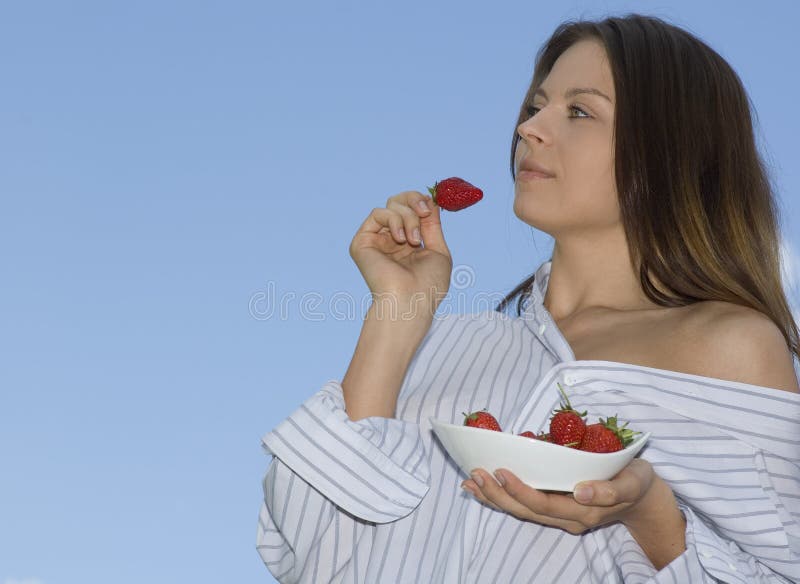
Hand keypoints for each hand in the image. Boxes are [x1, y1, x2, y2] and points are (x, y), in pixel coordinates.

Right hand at [349, 191, 451, 319]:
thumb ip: (432, 225)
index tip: (432, 207)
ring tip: (414, 241)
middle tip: (424, 212)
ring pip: (391, 206)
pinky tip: (400, 238)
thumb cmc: (428, 285)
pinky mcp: (362, 241)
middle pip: (398, 201)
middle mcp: (390, 240)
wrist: (411, 301)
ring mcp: (376, 240)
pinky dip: (393, 220)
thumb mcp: (438, 251)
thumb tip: (431, 200)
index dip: (422, 202)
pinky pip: (377, 213)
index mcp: (408, 244)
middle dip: (414, 200)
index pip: (412, 210)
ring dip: (408, 218)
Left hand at [461, 458, 655, 534]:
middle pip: (525, 511)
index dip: (519, 490)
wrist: (643, 499)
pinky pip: (524, 506)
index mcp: (583, 512)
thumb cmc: (637, 482)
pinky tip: (483, 487)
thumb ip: (611, 489)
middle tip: (475, 473)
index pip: (543, 504)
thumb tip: (582, 490)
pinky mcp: (555, 508)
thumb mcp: (633, 482)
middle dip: (497, 494)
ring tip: (470, 481)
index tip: (500, 471)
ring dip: (494, 497)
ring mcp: (560, 516)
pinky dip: (502, 496)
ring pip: (520, 511)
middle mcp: (567, 518)